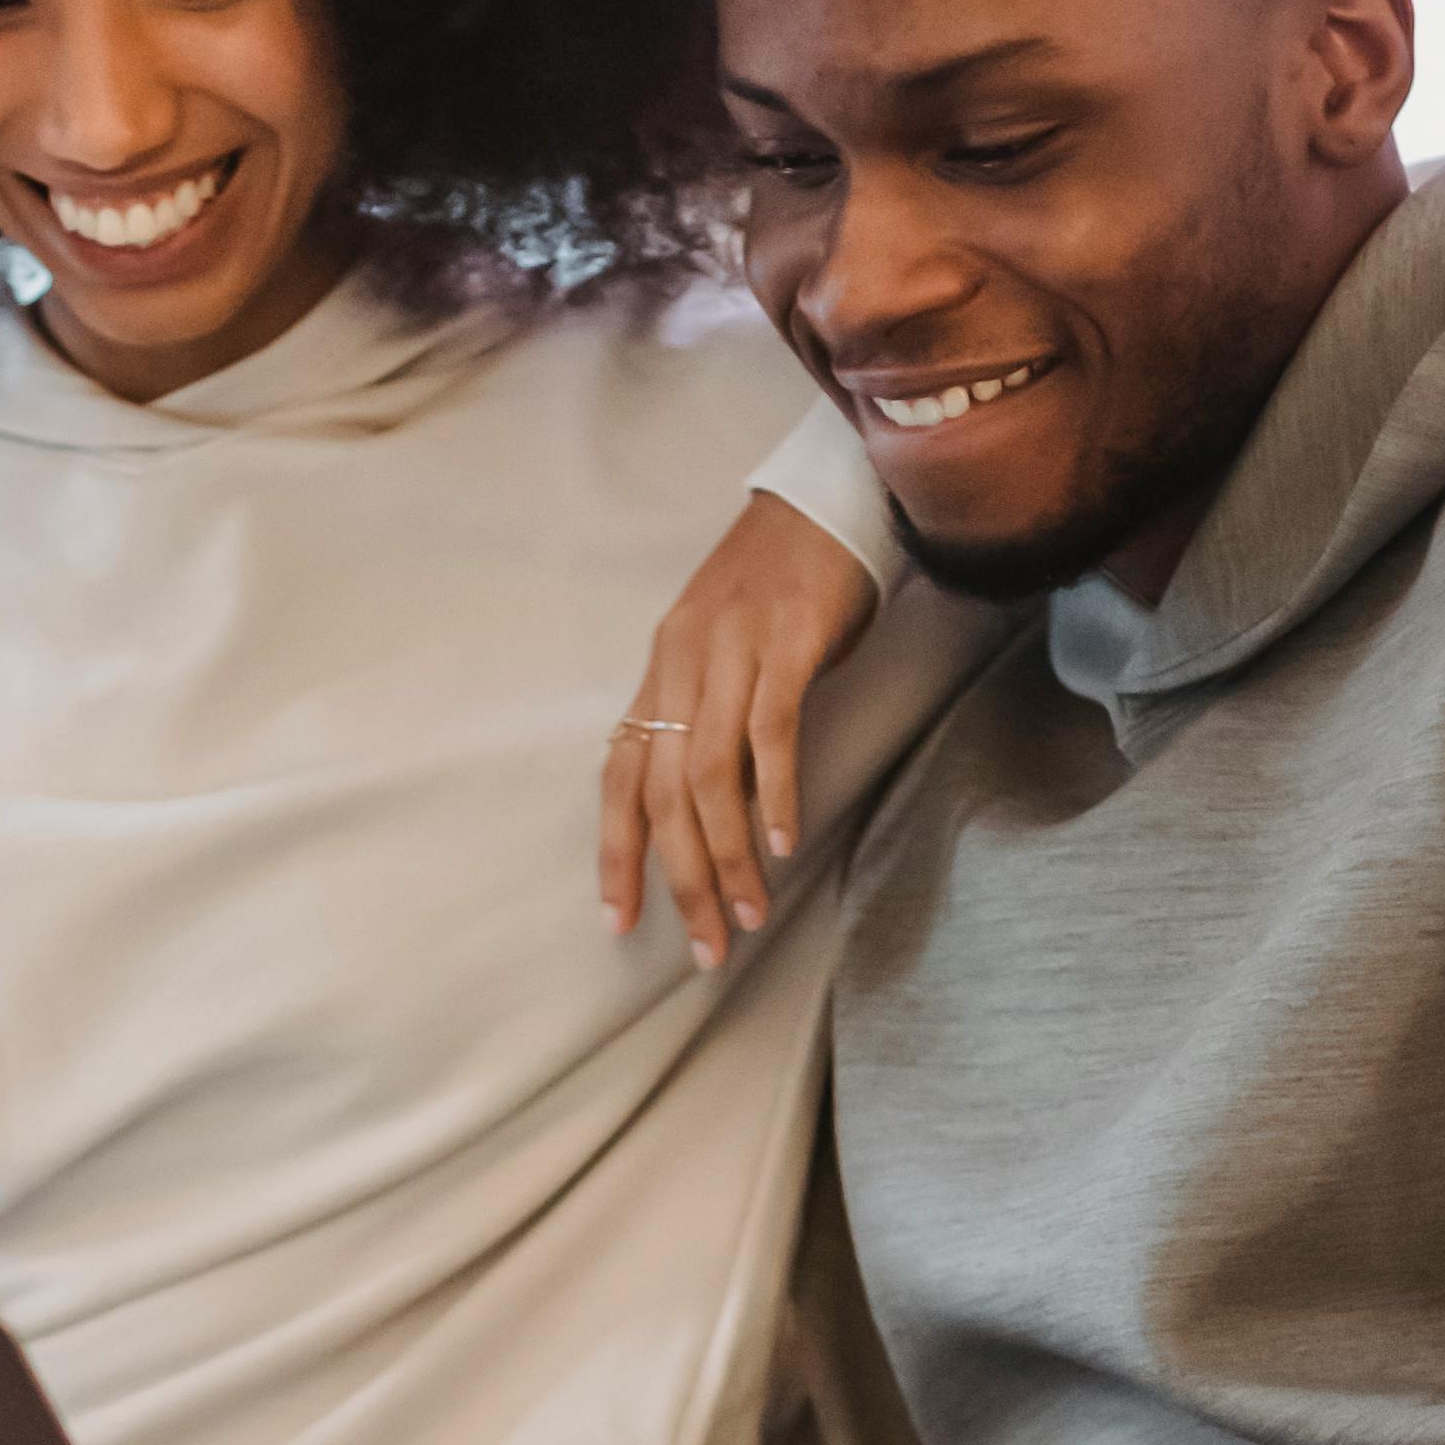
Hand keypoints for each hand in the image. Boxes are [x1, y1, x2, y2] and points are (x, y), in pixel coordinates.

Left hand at [601, 491, 883, 970]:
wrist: (828, 499)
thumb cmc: (783, 584)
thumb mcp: (727, 651)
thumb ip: (710, 717)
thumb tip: (714, 806)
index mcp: (663, 670)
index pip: (620, 776)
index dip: (616, 851)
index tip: (618, 920)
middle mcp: (684, 663)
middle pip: (663, 793)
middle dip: (679, 878)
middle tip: (704, 945)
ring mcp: (733, 652)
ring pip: (710, 776)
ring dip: (728, 855)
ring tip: (748, 914)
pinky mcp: (786, 643)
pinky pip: (769, 731)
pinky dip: (774, 794)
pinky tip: (784, 844)